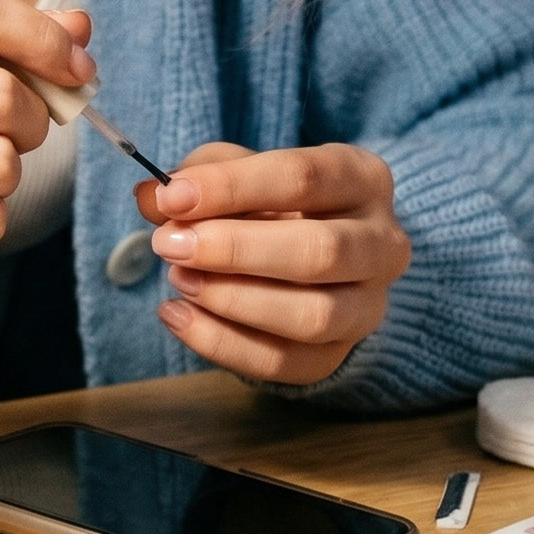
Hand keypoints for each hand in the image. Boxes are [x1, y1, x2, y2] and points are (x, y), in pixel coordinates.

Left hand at [135, 142, 410, 384]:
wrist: (317, 252)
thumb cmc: (275, 201)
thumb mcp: (241, 170)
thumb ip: (199, 177)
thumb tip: (152, 198)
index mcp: (361, 178)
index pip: (302, 178)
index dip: (231, 188)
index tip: (172, 196)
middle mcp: (381, 243)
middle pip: (319, 252)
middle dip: (234, 250)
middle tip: (169, 245)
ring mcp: (368, 305)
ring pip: (311, 316)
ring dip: (232, 300)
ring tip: (178, 280)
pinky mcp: (338, 354)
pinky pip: (283, 363)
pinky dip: (222, 344)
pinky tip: (177, 316)